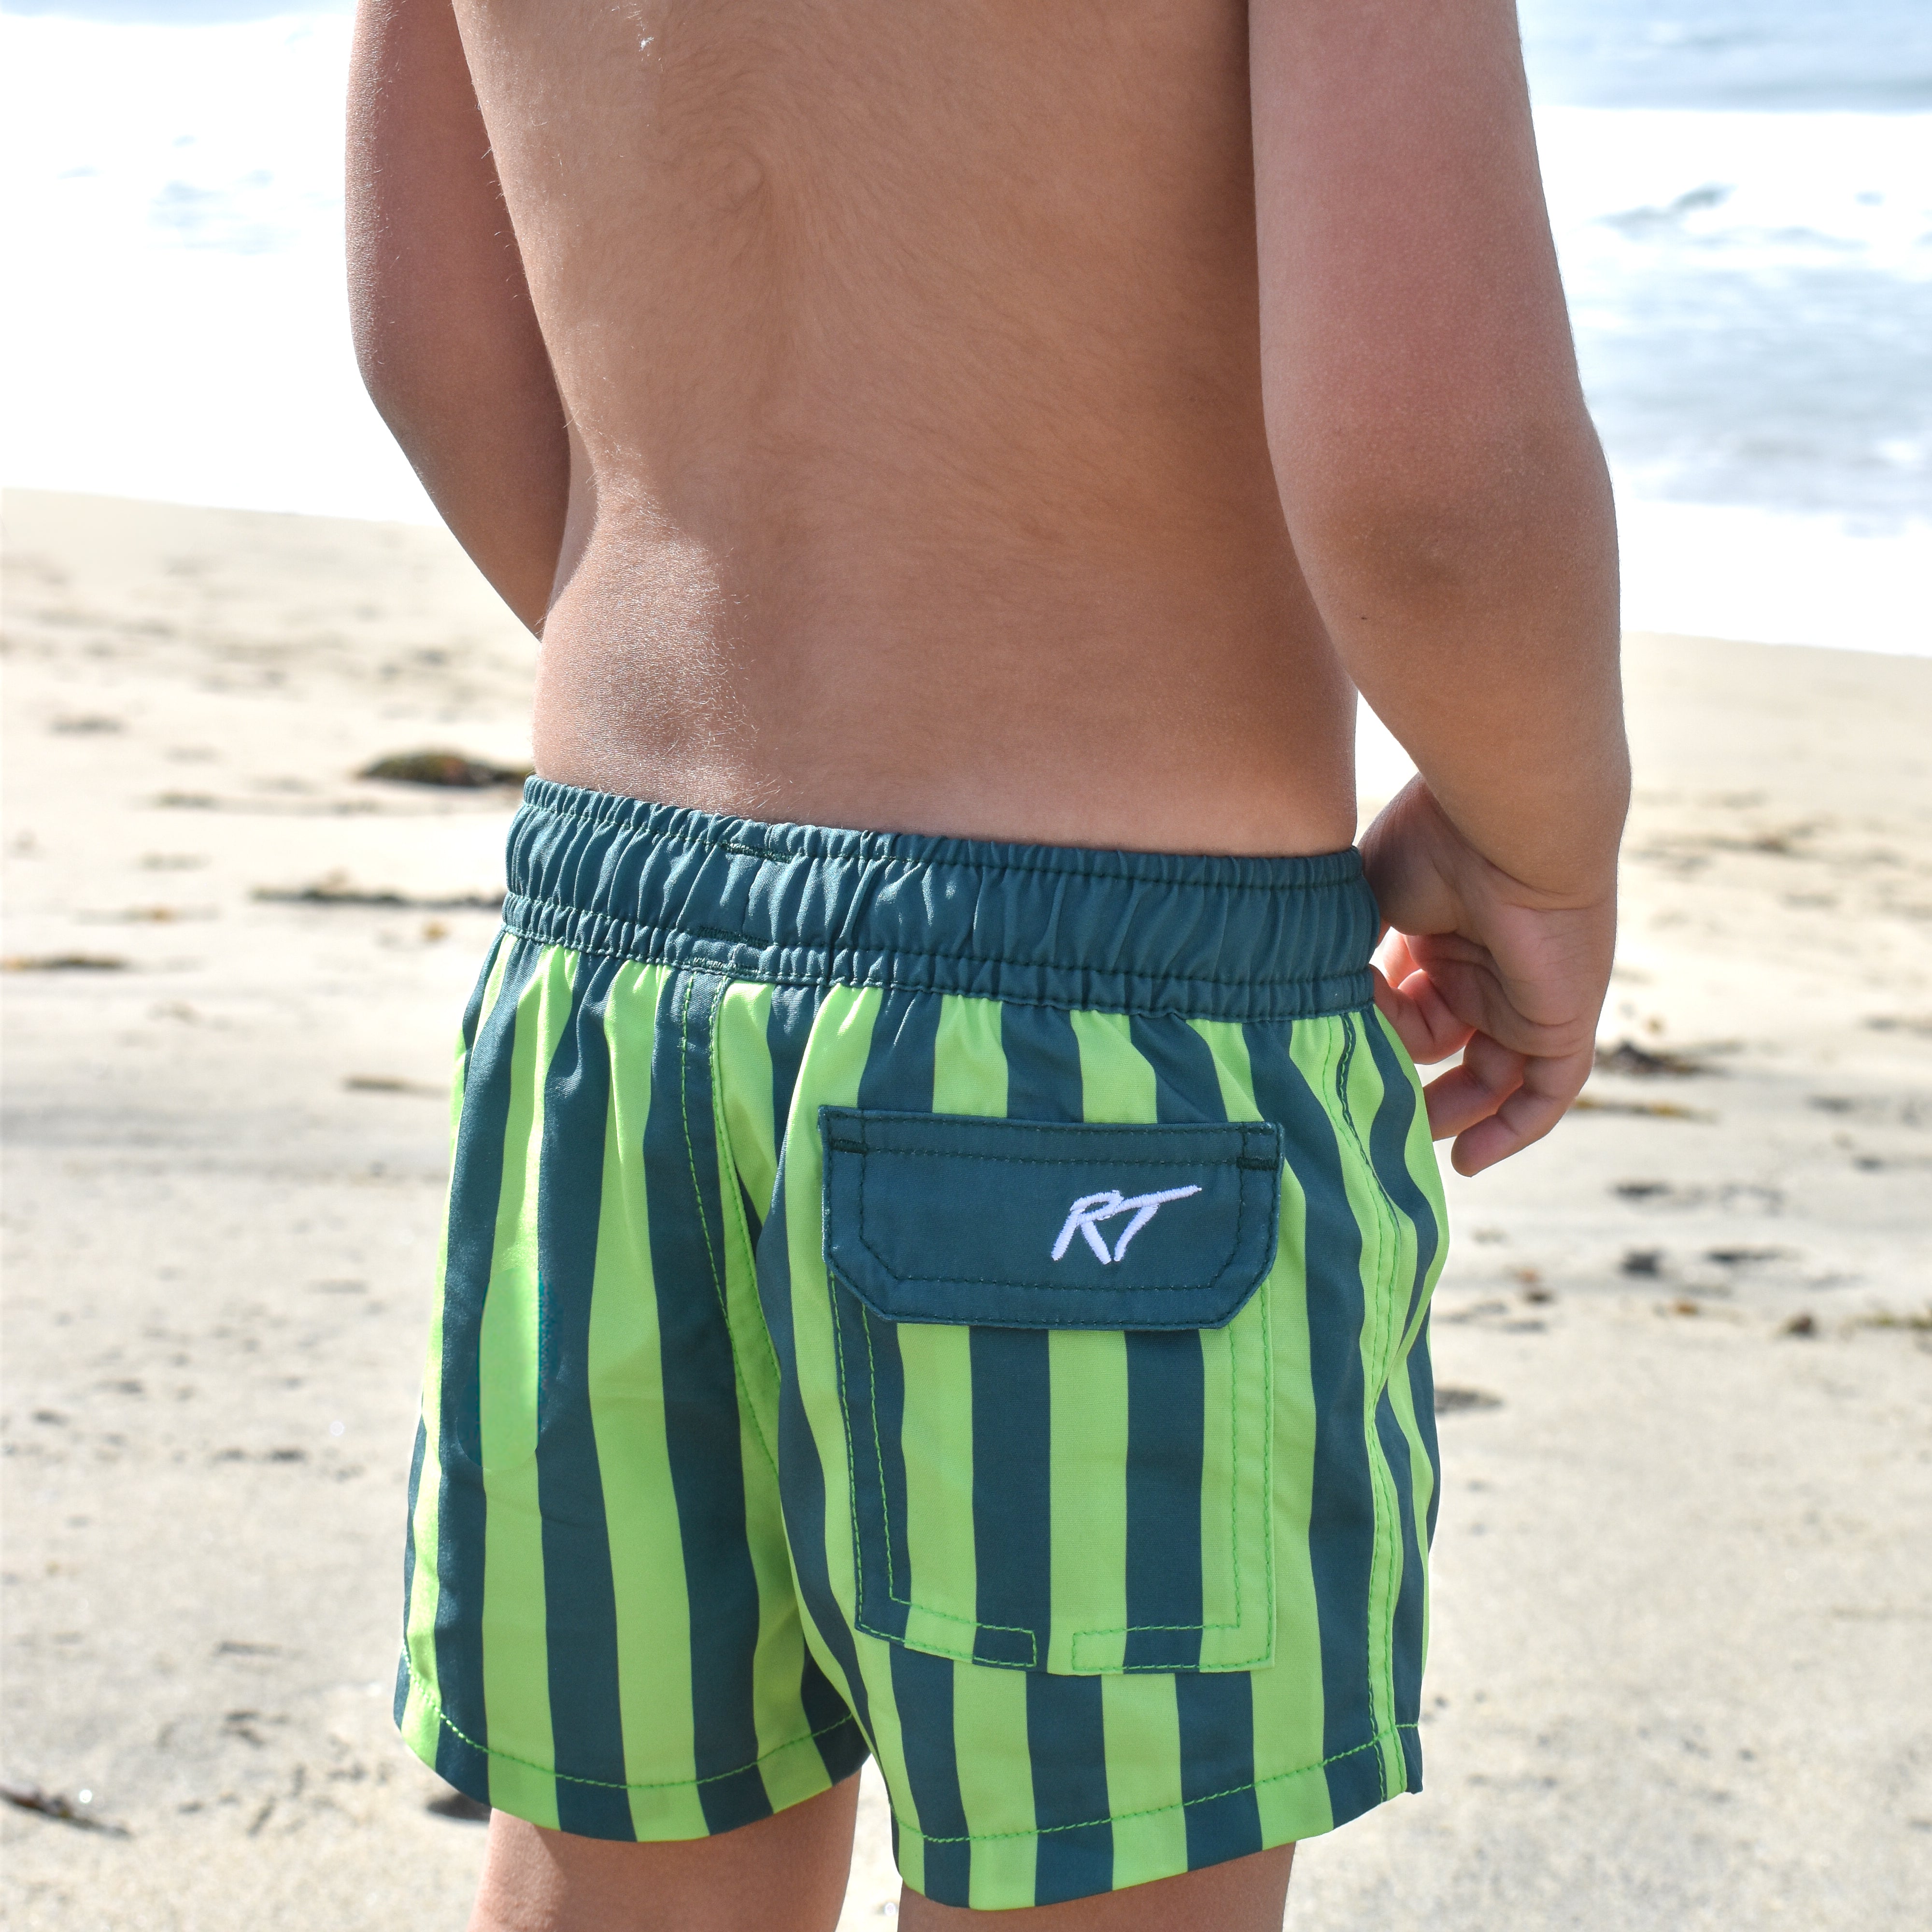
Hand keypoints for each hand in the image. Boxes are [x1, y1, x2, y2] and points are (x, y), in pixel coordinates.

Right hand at [1360, 778, 1617, 1174]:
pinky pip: (1546, 1092)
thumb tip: (1308, 993)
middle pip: (1448, 1045)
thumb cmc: (1434, 844)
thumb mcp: (1369, 900)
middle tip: (1369, 1114)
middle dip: (1409, 1082)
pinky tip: (1468, 1162)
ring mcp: (1527, 995)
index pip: (1408, 1002)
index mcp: (1445, 933)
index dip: (1371, 1025)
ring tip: (1406, 1144)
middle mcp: (1488, 966)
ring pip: (1493, 1075)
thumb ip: (1345, 949)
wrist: (1510, 823)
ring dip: (1451, 1113)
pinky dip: (1513, 1129)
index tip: (1336, 1023)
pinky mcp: (1562, 1020)